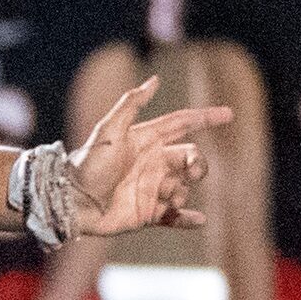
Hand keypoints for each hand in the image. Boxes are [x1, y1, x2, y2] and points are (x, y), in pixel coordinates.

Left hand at [66, 76, 218, 236]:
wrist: (72, 201)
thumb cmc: (88, 164)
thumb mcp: (109, 130)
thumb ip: (131, 104)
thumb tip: (154, 80)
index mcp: (146, 141)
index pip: (182, 124)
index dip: (205, 118)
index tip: (229, 114)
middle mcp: (152, 164)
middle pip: (190, 157)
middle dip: (197, 163)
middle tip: (191, 170)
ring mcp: (151, 189)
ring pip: (184, 187)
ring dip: (182, 191)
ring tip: (167, 196)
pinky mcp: (147, 213)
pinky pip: (174, 217)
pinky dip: (187, 219)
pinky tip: (199, 220)